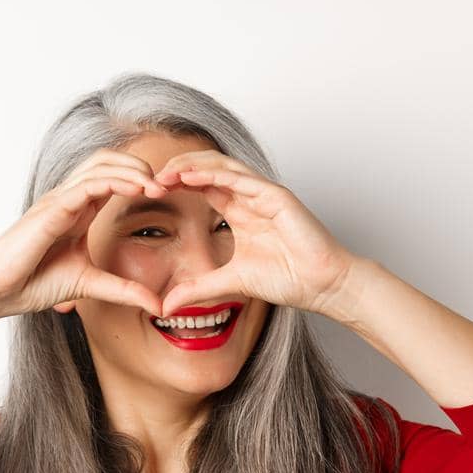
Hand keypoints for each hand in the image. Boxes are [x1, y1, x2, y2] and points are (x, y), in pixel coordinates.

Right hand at [0, 149, 167, 320]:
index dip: (141, 179)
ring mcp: (59, 200)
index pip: (113, 177)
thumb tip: (158, 305)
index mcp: (78, 210)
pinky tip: (137, 189)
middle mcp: (69, 198)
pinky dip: (115, 181)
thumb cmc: (32, 284)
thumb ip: (124, 291)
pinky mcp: (52, 209)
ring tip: (158, 185)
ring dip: (133, 170)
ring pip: (100, 165)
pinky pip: (87, 184)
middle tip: (168, 185)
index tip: (167, 196)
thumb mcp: (90, 285)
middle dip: (141, 167)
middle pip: (108, 161)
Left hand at [151, 150, 361, 319]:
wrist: (322, 285)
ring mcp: (264, 193)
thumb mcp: (230, 284)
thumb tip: (166, 306)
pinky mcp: (276, 196)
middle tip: (149, 178)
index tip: (150, 192)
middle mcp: (250, 196)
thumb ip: (198, 289)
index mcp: (240, 211)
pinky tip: (190, 176)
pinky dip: (214, 174)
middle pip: (208, 168)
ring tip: (164, 172)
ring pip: (222, 167)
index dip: (176, 184)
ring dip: (191, 166)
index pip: (203, 186)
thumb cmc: (288, 279)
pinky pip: (240, 179)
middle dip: (178, 169)